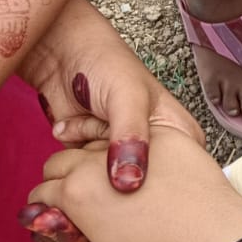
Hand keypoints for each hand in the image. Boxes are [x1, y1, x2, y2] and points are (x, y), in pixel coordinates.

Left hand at [23, 4, 204, 193]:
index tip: (129, 168)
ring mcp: (120, 157)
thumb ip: (131, 137)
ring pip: (106, 188)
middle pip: (139, 189)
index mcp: (178, 138)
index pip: (179, 181)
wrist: (62, 52)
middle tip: (100, 133)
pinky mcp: (91, 162)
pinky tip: (69, 130)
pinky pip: (81, 183)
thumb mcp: (127, 97)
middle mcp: (154, 152)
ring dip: (86, 163)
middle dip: (112, 170)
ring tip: (84, 124)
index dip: (155, 186)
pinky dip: (69, 162)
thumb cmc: (106, 63)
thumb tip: (129, 182)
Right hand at [26, 126, 241, 241]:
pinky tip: (146, 177)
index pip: (41, 194)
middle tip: (81, 206)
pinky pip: (140, 140)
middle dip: (60, 183)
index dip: (44, 212)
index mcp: (76, 192)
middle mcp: (99, 160)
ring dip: (94, 164)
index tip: (60, 224)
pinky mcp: (171, 136)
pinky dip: (135, 154)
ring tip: (112, 190)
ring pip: (98, 145)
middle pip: (61, 162)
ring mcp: (137, 143)